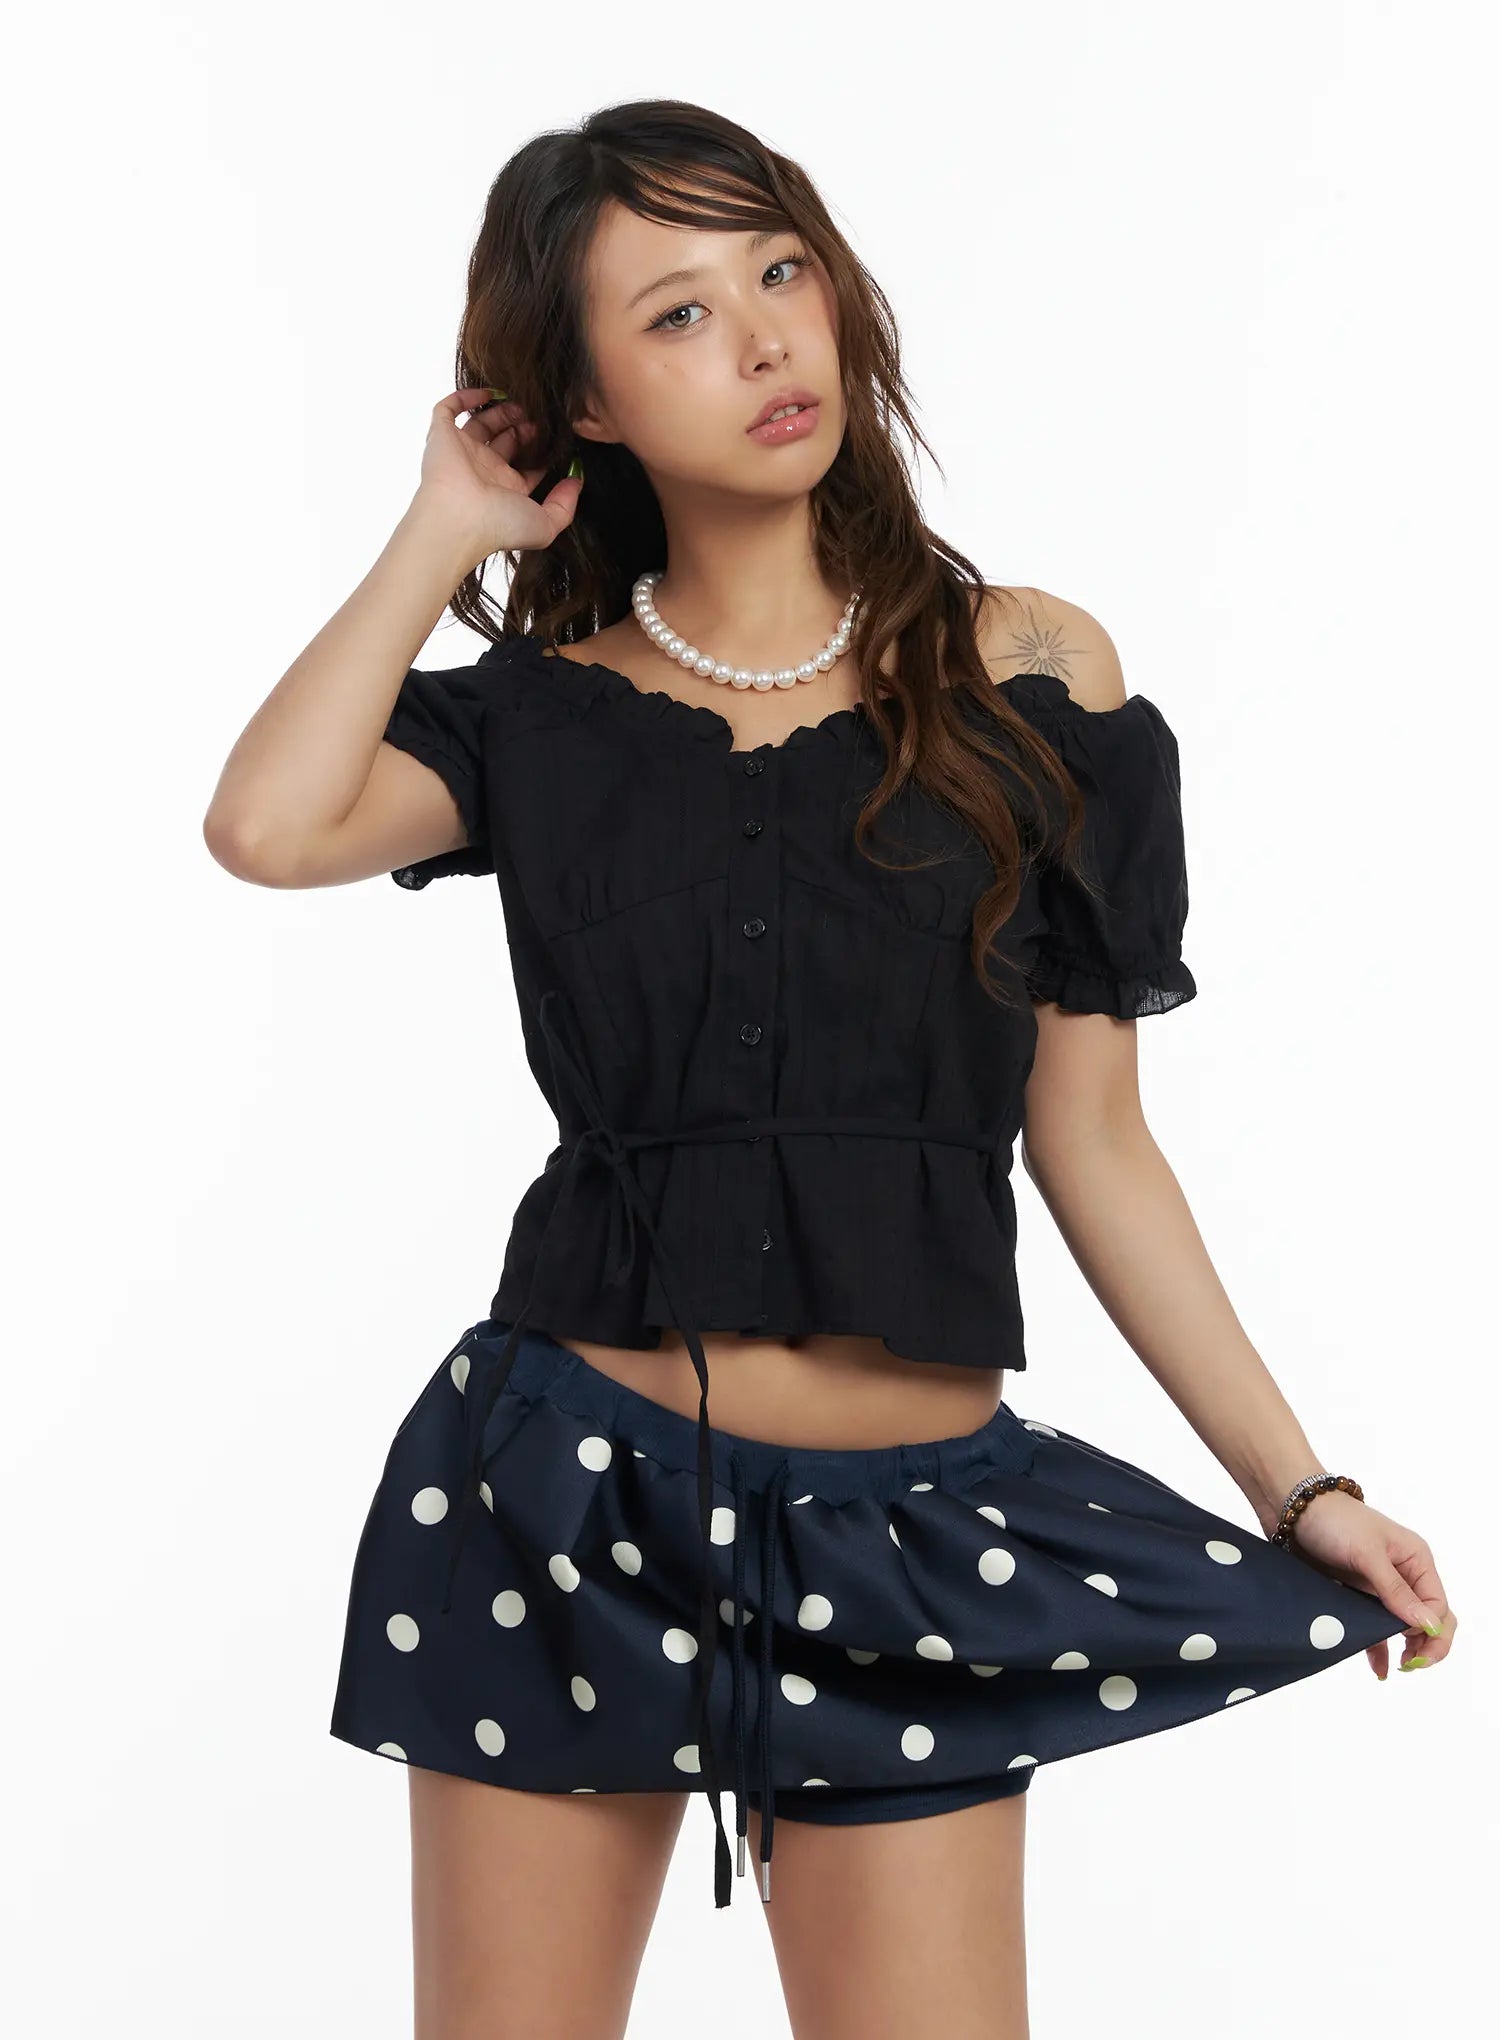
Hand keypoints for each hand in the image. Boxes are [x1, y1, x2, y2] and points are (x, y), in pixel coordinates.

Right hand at [411, 387, 584, 564]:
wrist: (459, 520)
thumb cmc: (499, 525)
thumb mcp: (546, 523)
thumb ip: (566, 505)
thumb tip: (576, 481)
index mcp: (506, 489)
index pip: (527, 465)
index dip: (543, 450)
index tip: (558, 437)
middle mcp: (484, 470)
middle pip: (507, 439)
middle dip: (524, 426)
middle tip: (539, 417)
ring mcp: (462, 452)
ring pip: (482, 423)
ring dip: (502, 411)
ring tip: (521, 404)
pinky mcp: (442, 436)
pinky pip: (448, 409)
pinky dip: (466, 397)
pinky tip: (489, 393)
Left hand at [1283, 1491, 1455, 1678]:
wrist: (1291, 1507)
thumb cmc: (1334, 1520)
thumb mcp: (1367, 1553)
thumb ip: (1395, 1591)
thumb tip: (1429, 1626)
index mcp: (1415, 1560)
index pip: (1438, 1607)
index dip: (1432, 1633)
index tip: (1413, 1651)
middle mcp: (1402, 1574)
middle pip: (1426, 1619)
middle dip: (1425, 1644)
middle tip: (1411, 1665)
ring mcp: (1378, 1586)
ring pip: (1401, 1626)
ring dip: (1404, 1649)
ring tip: (1398, 1669)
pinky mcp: (1355, 1594)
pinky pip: (1374, 1626)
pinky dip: (1379, 1647)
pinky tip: (1380, 1669)